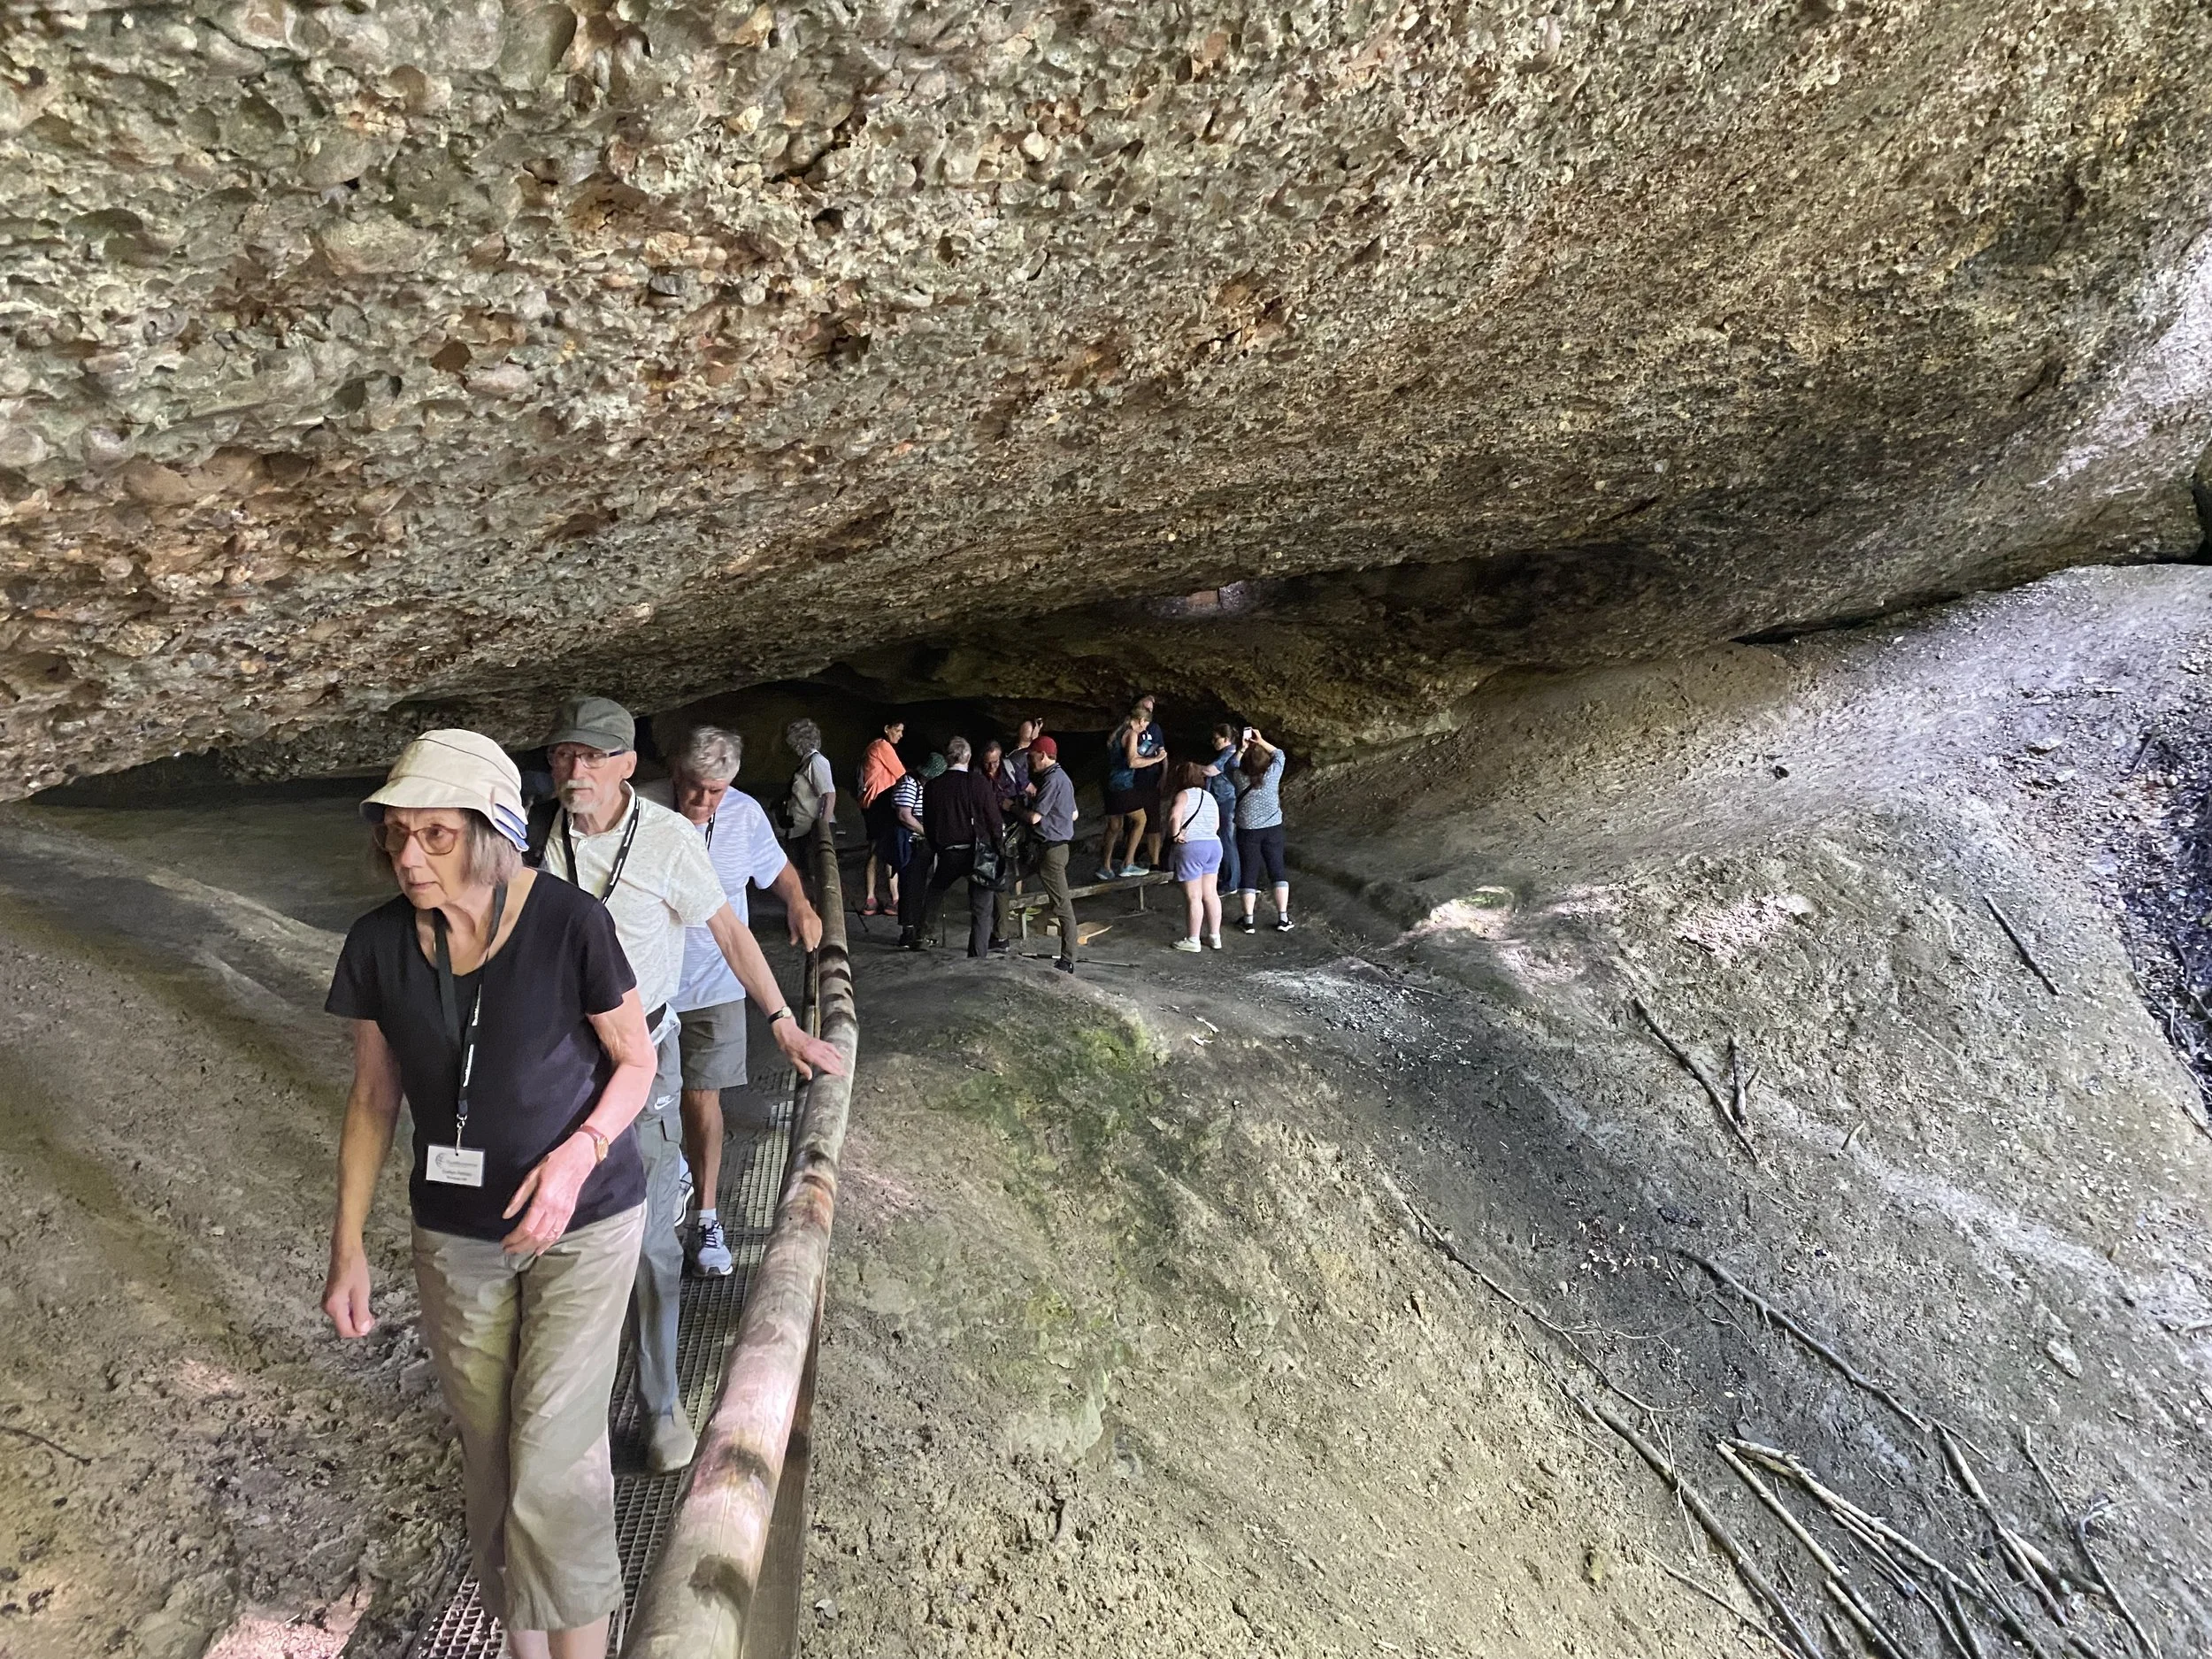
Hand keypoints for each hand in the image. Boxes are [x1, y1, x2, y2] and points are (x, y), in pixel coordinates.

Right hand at [323, 1239, 375, 1337]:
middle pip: (344, 1326)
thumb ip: (361, 1313)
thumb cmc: (354, 1269)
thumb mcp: (361, 1292)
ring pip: (343, 1318)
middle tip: (372, 1316)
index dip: (359, 1331)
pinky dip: (352, 1310)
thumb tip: (362, 1330)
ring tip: (367, 1306)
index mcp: (333, 1307)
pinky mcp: (331, 1297)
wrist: (345, 1251)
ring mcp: (328, 1302)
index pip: (345, 1331)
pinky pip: (342, 1311)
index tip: (371, 1324)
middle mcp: (327, 1307)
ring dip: (356, 1317)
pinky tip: (360, 1301)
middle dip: (358, 1324)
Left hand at [501, 1135, 596, 1254]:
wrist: (579, 1159)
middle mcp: (554, 1210)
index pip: (526, 1227)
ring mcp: (564, 1213)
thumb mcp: (532, 1176)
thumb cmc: (554, 1163)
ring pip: (547, 1237)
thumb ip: (519, 1197)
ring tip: (520, 1250)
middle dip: (520, 1246)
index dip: (514, 1238)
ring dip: (532, 1247)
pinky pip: (559, 1233)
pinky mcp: (569, 1213)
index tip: (504, 1242)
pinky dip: (549, 1243)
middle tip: (508, 1249)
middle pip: (536, 1236)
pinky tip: (540, 1249)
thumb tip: (506, 1215)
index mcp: (543, 1200)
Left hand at [773, 1016, 846, 1080]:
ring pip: (831, 1052)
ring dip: (838, 1060)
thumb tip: (810, 1077)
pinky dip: (836, 1051)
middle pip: (830, 1058)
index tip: (839, 1074)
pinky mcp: (818, 1041)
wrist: (787, 1031)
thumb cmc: (788, 1045)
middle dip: (838, 1066)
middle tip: (844, 1073)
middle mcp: (816, 1048)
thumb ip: (802, 1068)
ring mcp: (818, 1044)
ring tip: (843, 1067)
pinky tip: (839, 1056)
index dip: (832, 1069)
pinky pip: (830, 1046)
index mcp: (809, 1054)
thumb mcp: (792, 1059)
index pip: (824, 1063)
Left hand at [789, 901, 823, 951]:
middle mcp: (811, 922)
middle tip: (810, 949)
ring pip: (819, 933)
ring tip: (815, 946)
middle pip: (814, 936)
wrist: (799, 902)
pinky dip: (819, 935)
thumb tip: (793, 943)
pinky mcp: (818, 920)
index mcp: (804, 924)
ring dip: (817, 940)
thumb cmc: (794, 913)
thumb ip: (794, 934)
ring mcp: (816, 921)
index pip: (808, 937)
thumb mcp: (791, 924)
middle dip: (813, 943)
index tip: (808, 950)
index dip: (809, 944)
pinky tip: (818, 938)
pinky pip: (820, 930)